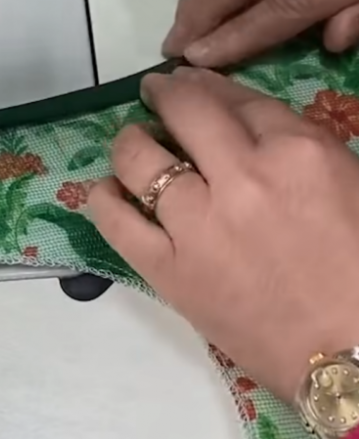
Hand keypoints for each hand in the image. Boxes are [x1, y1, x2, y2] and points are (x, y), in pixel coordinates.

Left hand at [87, 68, 358, 401]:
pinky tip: (107, 192)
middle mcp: (241, 176)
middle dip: (165, 94)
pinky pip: (115, 222)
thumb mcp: (349, 187)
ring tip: (132, 144)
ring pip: (139, 158)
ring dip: (130, 142)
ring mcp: (196, 223)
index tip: (191, 84)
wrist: (350, 354)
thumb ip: (301, 151)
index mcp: (298, 152)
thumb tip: (249, 131)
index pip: (239, 100)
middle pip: (185, 112)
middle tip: (155, 94)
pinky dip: (104, 199)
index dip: (209, 88)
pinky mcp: (167, 269)